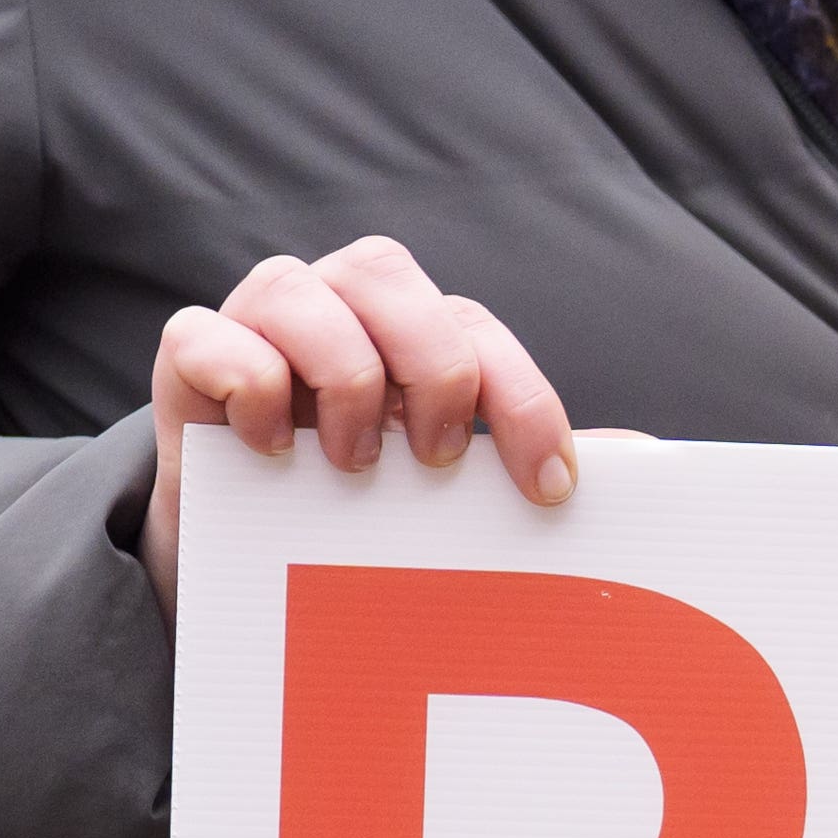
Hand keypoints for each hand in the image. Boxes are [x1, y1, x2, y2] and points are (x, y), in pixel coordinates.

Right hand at [143, 238, 577, 607]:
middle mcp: (336, 306)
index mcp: (410, 329)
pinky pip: (206, 334)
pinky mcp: (186, 357)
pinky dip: (248, 382)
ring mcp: (255, 323)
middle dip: (430, 367)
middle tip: (435, 462)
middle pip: (390, 276)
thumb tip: (651, 456)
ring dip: (342, 376)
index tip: (547, 490)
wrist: (244, 562)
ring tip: (354, 466)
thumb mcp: (448, 498)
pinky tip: (273, 451)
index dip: (521, 400)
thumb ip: (526, 466)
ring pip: (297, 289)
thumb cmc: (363, 514)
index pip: (476, 329)